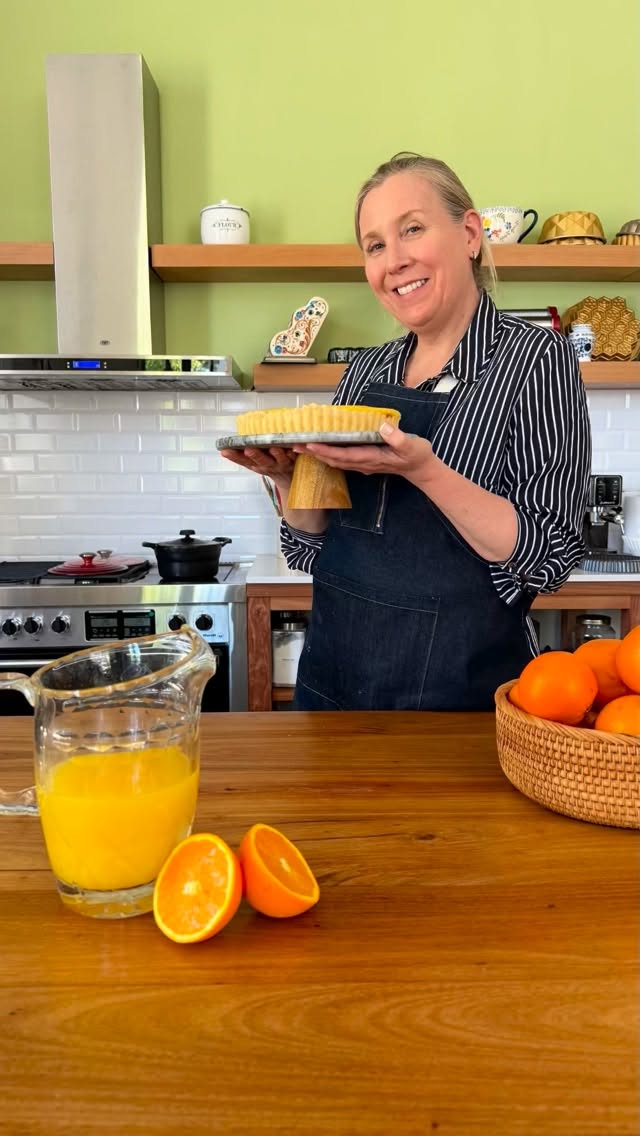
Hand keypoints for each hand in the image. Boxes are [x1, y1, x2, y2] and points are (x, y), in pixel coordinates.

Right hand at [219, 446, 297, 488]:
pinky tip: (293, 448)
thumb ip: (241, 455)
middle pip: (261, 461)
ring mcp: (282, 464)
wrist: (288, 478)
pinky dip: (294, 453)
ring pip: (279, 459)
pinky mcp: (294, 461)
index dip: (234, 457)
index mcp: (256, 464)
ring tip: (273, 448)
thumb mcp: (253, 462)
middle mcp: (268, 465)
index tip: (226, 451)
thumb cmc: (268, 464)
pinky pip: (295, 457)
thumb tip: (224, 446)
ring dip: (276, 454)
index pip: (242, 460)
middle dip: (254, 455)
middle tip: (248, 450)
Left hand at [294, 422, 435, 486]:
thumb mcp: (412, 446)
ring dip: (317, 455)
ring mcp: (362, 464)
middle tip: (294, 445)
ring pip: (335, 461)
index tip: (310, 444)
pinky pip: (341, 460)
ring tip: (300, 447)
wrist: (420, 469)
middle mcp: (363, 463)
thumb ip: (398, 438)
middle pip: (333, 460)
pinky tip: (318, 449)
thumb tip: (383, 427)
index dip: (326, 450)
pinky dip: (327, 455)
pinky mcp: (363, 461)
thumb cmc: (417, 455)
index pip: (344, 455)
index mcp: (372, 458)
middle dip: (314, 453)